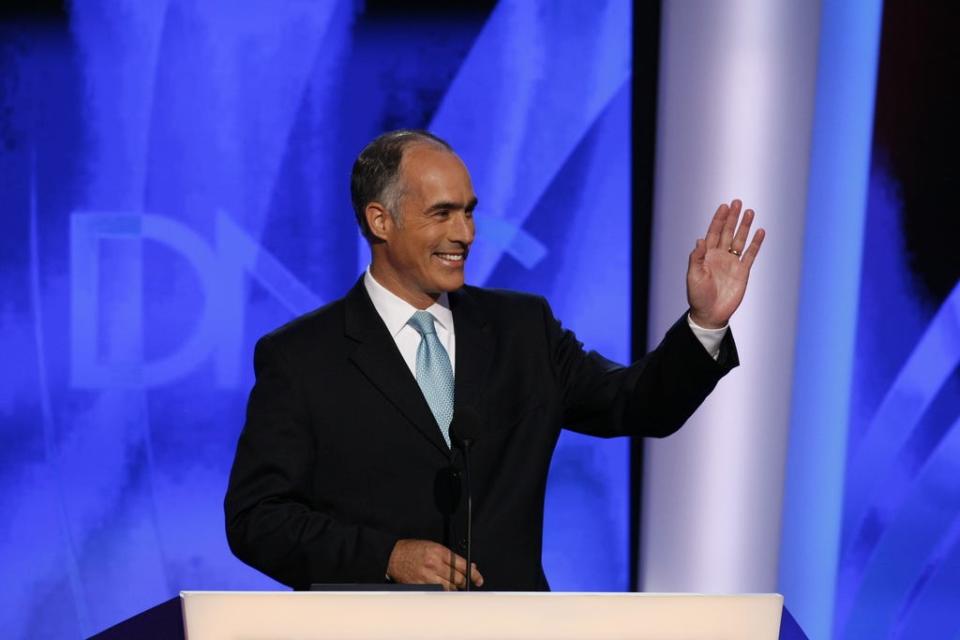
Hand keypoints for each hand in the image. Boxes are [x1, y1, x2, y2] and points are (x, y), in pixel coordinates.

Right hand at [387, 539, 483, 590]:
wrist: (394, 556)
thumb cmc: (413, 550)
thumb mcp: (433, 546)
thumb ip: (451, 556)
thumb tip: (467, 566)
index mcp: (440, 552)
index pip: (463, 565)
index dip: (474, 574)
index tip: (479, 579)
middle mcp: (435, 564)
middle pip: (458, 579)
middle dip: (464, 582)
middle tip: (466, 583)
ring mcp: (428, 576)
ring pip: (450, 588)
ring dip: (454, 588)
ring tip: (453, 586)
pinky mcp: (421, 585)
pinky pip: (438, 592)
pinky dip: (443, 592)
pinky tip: (443, 589)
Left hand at [686, 199, 764, 328]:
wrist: (710, 313)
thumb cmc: (698, 295)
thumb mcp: (693, 276)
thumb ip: (697, 258)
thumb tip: (700, 239)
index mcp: (706, 255)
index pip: (713, 232)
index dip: (719, 219)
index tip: (724, 206)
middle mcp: (720, 256)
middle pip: (727, 232)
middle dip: (732, 218)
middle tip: (738, 202)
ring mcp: (732, 263)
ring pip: (740, 240)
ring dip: (745, 227)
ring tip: (750, 212)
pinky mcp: (743, 271)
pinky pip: (750, 254)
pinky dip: (756, 243)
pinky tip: (760, 231)